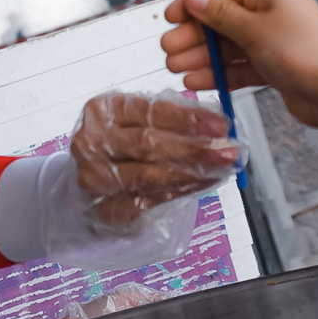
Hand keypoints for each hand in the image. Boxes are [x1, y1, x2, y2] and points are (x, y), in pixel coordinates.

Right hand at [68, 92, 236, 233]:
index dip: (187, 118)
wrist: (90, 180)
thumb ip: (169, 117)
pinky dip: (182, 191)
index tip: (220, 124)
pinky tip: (204, 183)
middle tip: (227, 150)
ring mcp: (96, 177)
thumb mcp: (136, 119)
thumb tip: (215, 124)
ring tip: (221, 168)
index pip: (148, 110)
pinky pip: (151, 199)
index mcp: (102, 110)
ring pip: (150, 175)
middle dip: (193, 148)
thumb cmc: (120, 143)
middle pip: (148, 144)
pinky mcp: (106, 207)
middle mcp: (92, 142)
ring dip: (192, 173)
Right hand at [161, 0, 317, 148]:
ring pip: (227, 46)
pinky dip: (218, 73)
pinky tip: (196, 80)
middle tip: (168, 48)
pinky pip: (239, 66)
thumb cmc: (304, 53)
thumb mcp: (254, 28)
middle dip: (192, 35)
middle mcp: (271, 13)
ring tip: (176, 68)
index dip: (193, 4)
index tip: (170, 17)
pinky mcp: (273, 66)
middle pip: (221, 20)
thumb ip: (220, 14)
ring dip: (201, 57)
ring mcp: (272, 40)